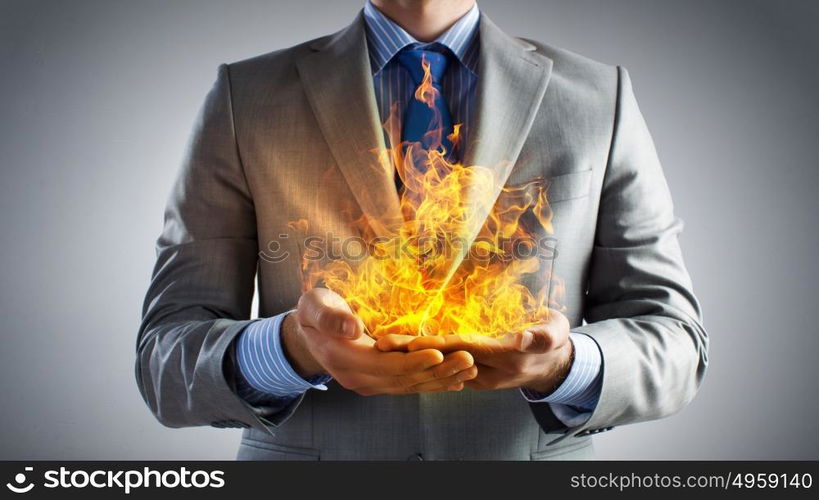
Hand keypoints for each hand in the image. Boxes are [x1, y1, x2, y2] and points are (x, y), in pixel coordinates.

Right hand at [281, 288, 477, 395]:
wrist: (308, 333)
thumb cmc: (314, 312)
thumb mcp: (314, 306)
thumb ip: (330, 316)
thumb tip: (352, 327)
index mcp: (344, 359)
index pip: (384, 365)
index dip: (412, 361)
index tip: (438, 353)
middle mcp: (358, 378)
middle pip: (403, 379)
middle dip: (437, 372)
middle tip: (467, 360)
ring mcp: (368, 384)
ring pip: (409, 386)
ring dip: (441, 380)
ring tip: (469, 369)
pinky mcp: (378, 382)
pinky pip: (408, 386)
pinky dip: (432, 383)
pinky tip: (456, 381)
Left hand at [375, 310, 572, 394]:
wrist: (553, 364)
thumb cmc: (554, 341)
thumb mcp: (555, 333)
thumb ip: (542, 335)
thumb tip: (525, 338)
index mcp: (505, 357)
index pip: (465, 349)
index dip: (438, 346)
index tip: (413, 342)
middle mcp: (487, 371)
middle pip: (444, 359)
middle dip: (412, 351)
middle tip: (382, 343)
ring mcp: (479, 376)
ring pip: (440, 365)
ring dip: (412, 357)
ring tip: (383, 346)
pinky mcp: (473, 374)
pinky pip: (445, 368)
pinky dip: (423, 360)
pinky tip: (402, 352)